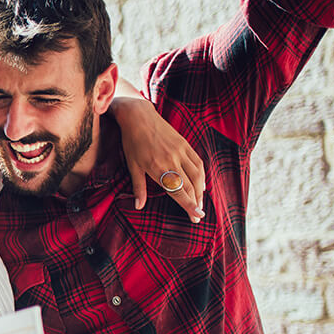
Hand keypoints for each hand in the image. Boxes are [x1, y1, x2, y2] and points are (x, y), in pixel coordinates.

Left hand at [114, 95, 205, 221]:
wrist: (139, 117)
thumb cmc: (132, 142)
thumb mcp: (132, 166)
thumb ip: (138, 187)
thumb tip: (139, 206)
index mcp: (158, 168)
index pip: (177, 191)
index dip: (188, 205)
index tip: (197, 216)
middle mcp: (172, 161)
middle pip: (189, 186)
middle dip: (196, 202)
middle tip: (198, 215)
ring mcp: (180, 151)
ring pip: (197, 175)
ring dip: (201, 190)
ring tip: (200, 202)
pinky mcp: (185, 144)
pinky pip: (198, 162)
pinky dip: (202, 175)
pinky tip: (201, 183)